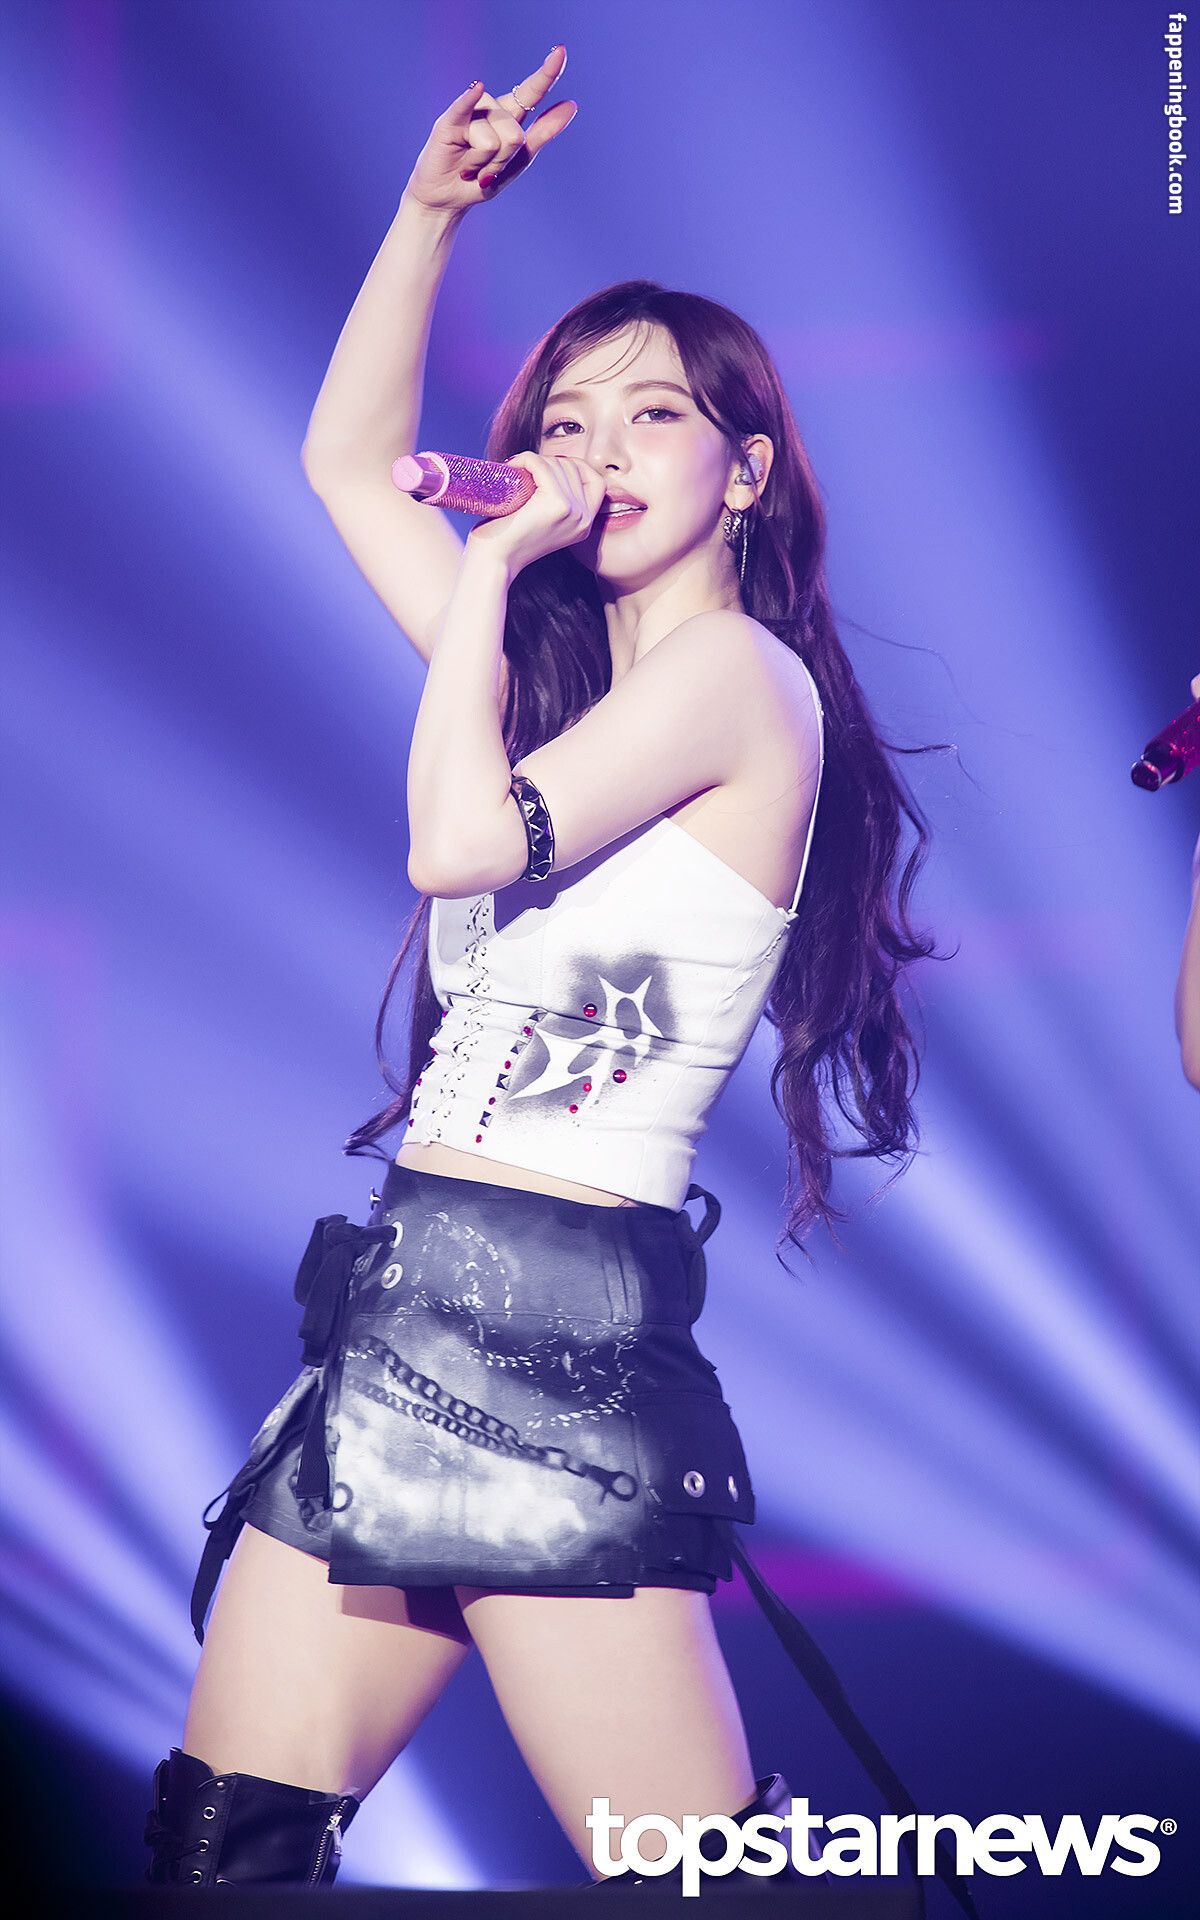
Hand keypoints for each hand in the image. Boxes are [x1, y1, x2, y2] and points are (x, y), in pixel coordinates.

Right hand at [403, 48, 575, 215]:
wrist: (449, 200)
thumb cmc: (482, 179)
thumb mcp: (518, 159)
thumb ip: (542, 132)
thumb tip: (571, 104)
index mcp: (510, 114)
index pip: (531, 91)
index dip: (547, 73)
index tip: (561, 51)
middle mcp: (491, 108)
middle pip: (514, 136)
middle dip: (501, 163)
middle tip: (484, 169)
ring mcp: (469, 112)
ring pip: (494, 142)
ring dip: (483, 165)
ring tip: (469, 167)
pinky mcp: (449, 121)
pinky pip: (466, 109)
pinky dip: (470, 100)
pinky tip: (477, 88)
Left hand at [466, 452, 606, 574]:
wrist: (494, 558)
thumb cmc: (509, 538)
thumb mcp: (544, 519)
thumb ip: (558, 500)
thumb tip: (557, 464)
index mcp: (585, 524)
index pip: (597, 482)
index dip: (575, 467)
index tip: (549, 468)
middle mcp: (584, 519)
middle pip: (575, 468)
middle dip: (549, 462)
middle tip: (525, 470)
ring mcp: (574, 511)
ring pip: (558, 464)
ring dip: (534, 461)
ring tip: (516, 470)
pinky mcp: (557, 504)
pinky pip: (542, 466)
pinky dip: (526, 460)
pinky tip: (513, 467)